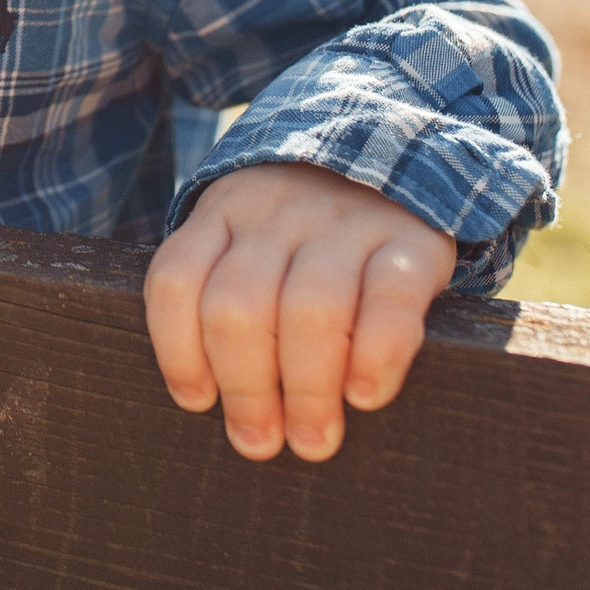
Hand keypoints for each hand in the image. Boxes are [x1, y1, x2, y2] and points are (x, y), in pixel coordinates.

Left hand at [142, 161, 453, 462]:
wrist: (395, 147)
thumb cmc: (305, 231)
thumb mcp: (251, 234)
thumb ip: (228, 294)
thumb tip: (214, 403)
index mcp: (225, 212)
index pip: (177, 280)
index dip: (177, 351)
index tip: (197, 402)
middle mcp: (278, 213)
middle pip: (239, 308)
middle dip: (245, 388)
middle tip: (260, 442)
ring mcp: (346, 223)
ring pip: (310, 311)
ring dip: (306, 389)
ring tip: (313, 439)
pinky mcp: (411, 241)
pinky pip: (388, 303)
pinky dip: (375, 358)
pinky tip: (365, 395)